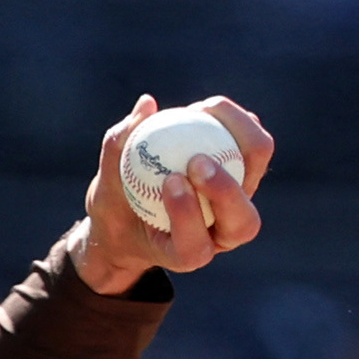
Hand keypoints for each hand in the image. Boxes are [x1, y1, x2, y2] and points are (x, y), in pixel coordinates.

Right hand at [77, 94, 271, 295]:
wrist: (140, 211)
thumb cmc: (117, 208)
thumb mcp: (102, 190)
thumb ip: (116, 149)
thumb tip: (146, 104)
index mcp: (187, 254)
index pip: (195, 246)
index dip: (188, 216)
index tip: (169, 181)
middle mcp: (222, 235)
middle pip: (244, 221)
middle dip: (224, 190)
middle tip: (195, 158)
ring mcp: (238, 204)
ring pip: (256, 172)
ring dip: (239, 138)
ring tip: (203, 111)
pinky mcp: (246, 173)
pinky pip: (253, 146)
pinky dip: (235, 123)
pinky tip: (208, 108)